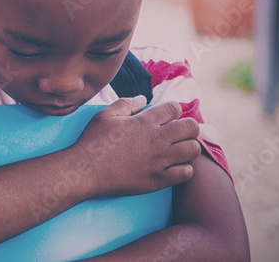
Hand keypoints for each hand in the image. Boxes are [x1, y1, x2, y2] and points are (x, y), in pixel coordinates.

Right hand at [74, 96, 201, 196]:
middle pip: (191, 127)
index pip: (174, 108)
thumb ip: (126, 104)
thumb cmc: (93, 141)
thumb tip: (143, 98)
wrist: (86, 171)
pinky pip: (186, 173)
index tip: (168, 117)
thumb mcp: (105, 115)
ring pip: (192, 149)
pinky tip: (174, 167)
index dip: (173, 110)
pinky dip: (184, 169)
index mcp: (143, 121)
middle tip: (179, 133)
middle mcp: (155, 139)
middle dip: (188, 127)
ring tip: (179, 150)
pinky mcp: (158, 179)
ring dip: (188, 147)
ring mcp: (158, 160)